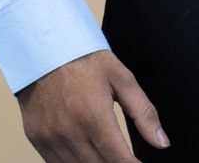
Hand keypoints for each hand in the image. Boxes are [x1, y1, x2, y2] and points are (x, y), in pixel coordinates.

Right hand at [15, 48, 170, 159]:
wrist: (45, 46)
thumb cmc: (86, 60)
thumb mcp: (121, 78)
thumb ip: (143, 112)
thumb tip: (162, 143)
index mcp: (93, 114)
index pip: (118, 159)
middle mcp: (69, 130)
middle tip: (125, 157)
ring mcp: (49, 137)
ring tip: (107, 154)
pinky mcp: (36, 138)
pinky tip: (85, 152)